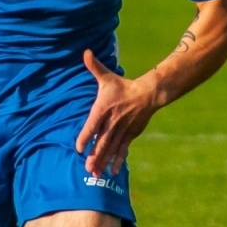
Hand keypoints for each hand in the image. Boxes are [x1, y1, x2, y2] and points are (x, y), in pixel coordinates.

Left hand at [75, 50, 158, 175]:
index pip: (92, 125)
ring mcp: (122, 131)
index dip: (86, 136)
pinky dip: (118, 161)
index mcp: (103, 109)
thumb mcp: (107, 77)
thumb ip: (94, 66)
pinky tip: (112, 172)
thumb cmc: (123, 87)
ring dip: (104, 161)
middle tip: (88, 167)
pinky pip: (122, 150)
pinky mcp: (130, 135)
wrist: (147, 94)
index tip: (79, 148)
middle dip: (95, 155)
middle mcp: (113, 122)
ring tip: (96, 173)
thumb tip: (85, 52)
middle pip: (102, 141)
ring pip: (111, 148)